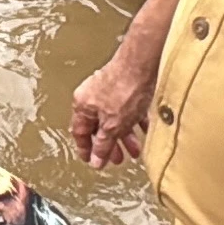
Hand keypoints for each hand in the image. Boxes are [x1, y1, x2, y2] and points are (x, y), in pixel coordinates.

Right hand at [70, 48, 158, 166]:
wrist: (142, 63)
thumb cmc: (123, 90)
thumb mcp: (112, 126)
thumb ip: (103, 145)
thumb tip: (96, 160)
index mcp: (82, 106)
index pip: (80, 132)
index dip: (86, 149)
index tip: (93, 161)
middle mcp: (92, 97)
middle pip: (99, 127)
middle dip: (109, 145)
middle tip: (117, 159)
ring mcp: (108, 90)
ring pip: (114, 119)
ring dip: (124, 136)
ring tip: (136, 149)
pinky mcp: (124, 85)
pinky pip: (127, 108)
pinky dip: (133, 120)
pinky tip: (144, 129)